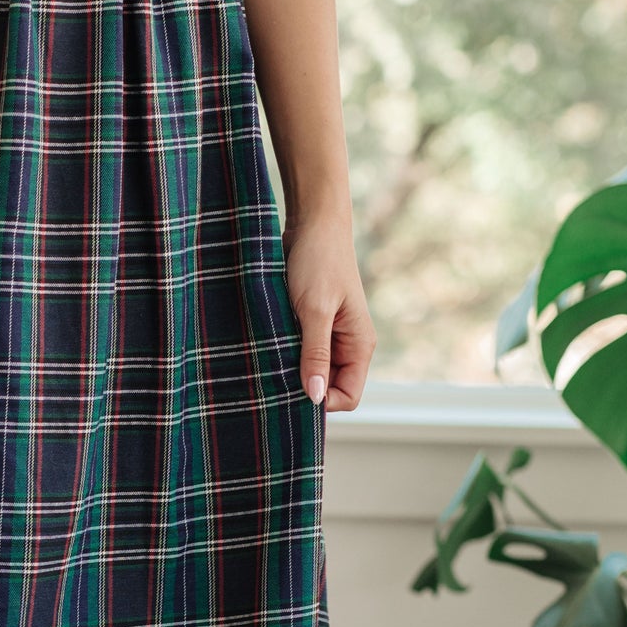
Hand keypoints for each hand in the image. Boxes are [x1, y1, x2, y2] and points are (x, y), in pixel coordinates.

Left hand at [281, 217, 375, 413]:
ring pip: (311, 372)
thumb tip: (315, 398)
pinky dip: (284, 355)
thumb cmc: (318, 261)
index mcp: (359, 345)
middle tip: (272, 380)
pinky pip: (299, 353)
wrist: (312, 223)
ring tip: (267, 361)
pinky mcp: (310, 325)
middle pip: (328, 388)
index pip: (348, 396)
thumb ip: (315, 354)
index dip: (322, 402)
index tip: (290, 393)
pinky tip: (266, 348)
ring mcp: (329, 336)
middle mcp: (347, 345)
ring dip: (290, 371)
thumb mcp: (315, 310)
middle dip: (303, 389)